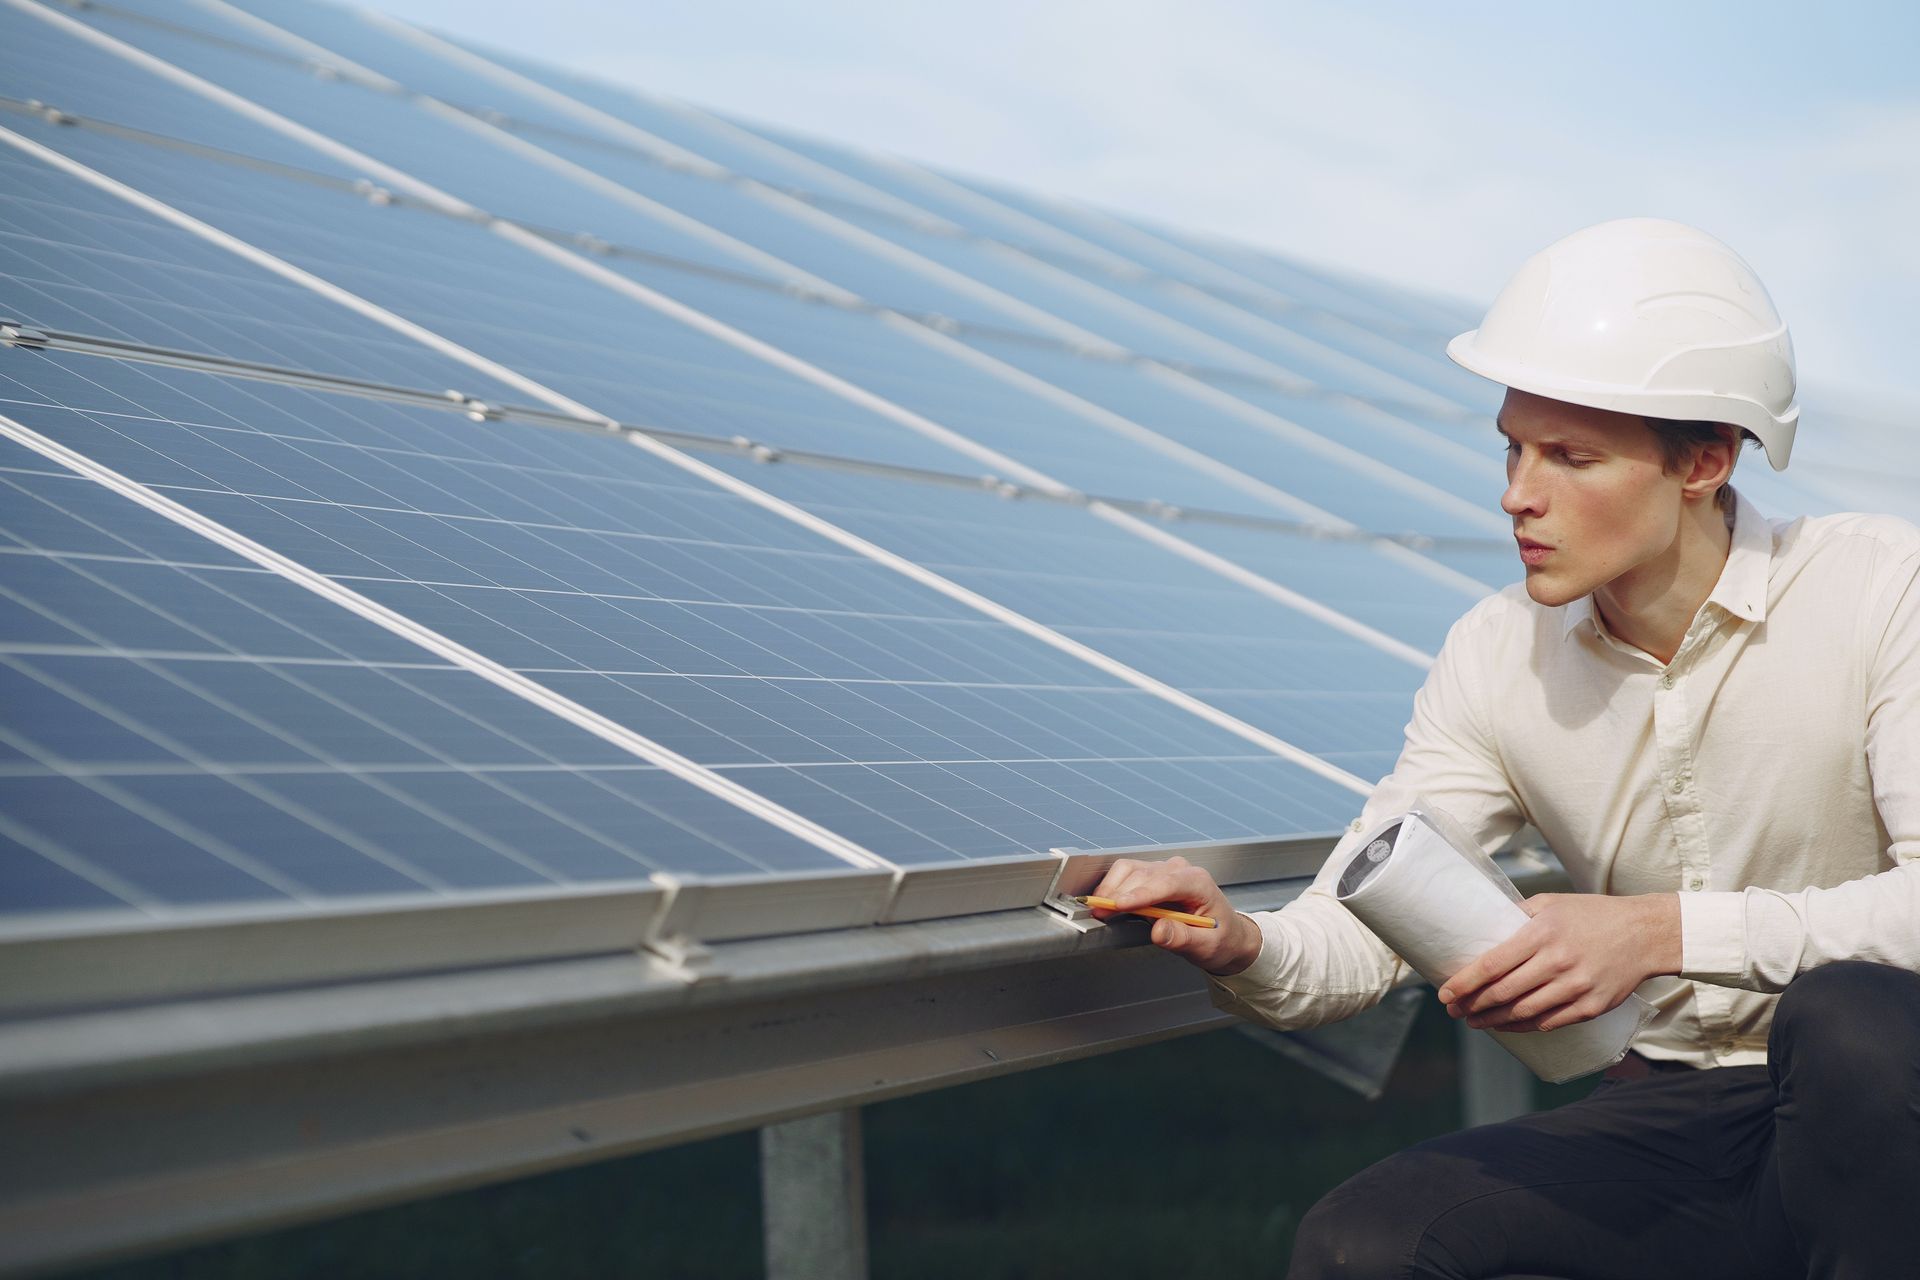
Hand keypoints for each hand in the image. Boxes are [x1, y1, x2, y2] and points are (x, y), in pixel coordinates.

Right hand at [1085, 855, 1261, 976]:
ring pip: (1130, 870)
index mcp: (1198, 882)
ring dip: (1112, 888)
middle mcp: (1180, 870)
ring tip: (1100, 910)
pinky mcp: (1152, 876)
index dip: (1140, 893)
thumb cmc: (1220, 938)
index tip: (1119, 905)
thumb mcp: (1207, 946)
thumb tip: (1159, 931)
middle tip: (1099, 914)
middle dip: (1118, 893)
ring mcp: (1164, 870)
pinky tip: (1106, 902)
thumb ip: (1183, 938)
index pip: (1166, 883)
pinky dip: (1113, 886)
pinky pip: (1127, 874)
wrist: (1225, 933)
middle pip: (1143, 875)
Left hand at [1437, 893, 1680, 1031]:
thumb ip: (1518, 914)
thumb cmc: (1593, 915)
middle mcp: (1557, 962)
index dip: (1465, 982)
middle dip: (1472, 1005)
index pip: (1493, 964)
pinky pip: (1549, 1023)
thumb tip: (1483, 925)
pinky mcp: (1591, 1007)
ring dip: (1492, 1021)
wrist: (1645, 934)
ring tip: (1473, 1021)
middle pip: (1503, 993)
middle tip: (1453, 1010)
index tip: (1444, 993)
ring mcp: (1576, 987)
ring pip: (1523, 1013)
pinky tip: (1506, 1025)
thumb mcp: (1552, 903)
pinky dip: (1522, 1027)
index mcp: (1543, 934)